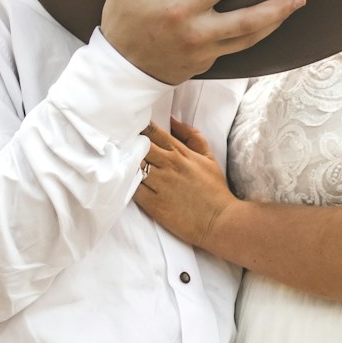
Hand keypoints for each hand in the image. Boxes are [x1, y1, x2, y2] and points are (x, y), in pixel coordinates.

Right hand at [100, 0, 305, 84]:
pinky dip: (255, 36)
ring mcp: (204, 53)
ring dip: (274, 24)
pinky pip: (237, 49)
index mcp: (179, 10)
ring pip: (249, 40)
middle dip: (277, 9)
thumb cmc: (122, 23)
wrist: (119, 72)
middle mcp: (197, 34)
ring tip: (293, 7)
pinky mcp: (206, 65)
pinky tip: (269, 23)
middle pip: (247, 22)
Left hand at [134, 118, 237, 249]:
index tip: (131, 128)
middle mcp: (168, 165)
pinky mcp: (153, 203)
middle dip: (129, 143)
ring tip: (121, 164)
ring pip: (133, 165)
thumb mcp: (208, 157)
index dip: (139, 128)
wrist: (220, 221)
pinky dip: (127, 184)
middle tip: (121, 145)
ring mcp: (159, 184)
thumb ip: (191, 136)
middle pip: (138, 146)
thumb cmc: (214, 190)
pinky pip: (132, 188)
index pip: (152, 132)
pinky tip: (126, 184)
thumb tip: (173, 121)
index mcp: (180, 152)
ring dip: (127, 163)